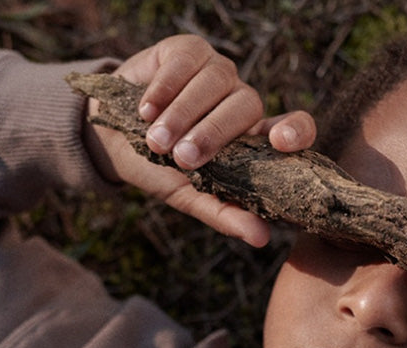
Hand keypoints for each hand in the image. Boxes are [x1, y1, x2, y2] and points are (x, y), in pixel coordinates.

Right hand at [83, 34, 315, 246]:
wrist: (111, 140)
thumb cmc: (158, 169)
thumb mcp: (190, 196)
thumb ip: (224, 214)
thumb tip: (262, 238)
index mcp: (251, 138)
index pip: (294, 127)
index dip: (295, 130)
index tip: (280, 143)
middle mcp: (239, 100)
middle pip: (246, 104)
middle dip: (214, 133)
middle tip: (183, 159)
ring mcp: (215, 72)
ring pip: (214, 82)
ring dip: (183, 114)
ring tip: (156, 141)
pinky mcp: (186, 50)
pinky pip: (185, 62)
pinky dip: (164, 89)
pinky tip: (146, 111)